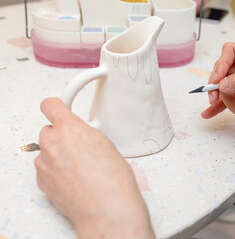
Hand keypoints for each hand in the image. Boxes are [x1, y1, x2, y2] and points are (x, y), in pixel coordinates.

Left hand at [35, 98, 154, 238]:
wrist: (106, 208)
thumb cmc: (113, 179)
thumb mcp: (106, 145)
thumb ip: (87, 135)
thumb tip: (83, 139)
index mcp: (70, 128)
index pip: (51, 106)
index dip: (55, 106)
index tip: (58, 108)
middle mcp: (52, 143)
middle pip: (48, 131)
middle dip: (61, 136)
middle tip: (78, 148)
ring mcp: (44, 163)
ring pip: (46, 151)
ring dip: (58, 155)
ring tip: (79, 169)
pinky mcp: (42, 181)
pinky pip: (45, 169)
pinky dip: (55, 172)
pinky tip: (73, 180)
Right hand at [202, 43, 234, 165]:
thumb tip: (223, 82)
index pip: (231, 51)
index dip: (221, 64)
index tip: (217, 80)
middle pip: (222, 69)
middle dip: (218, 85)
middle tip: (216, 97)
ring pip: (222, 86)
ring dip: (224, 100)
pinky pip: (223, 98)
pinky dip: (216, 106)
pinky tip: (209, 112)